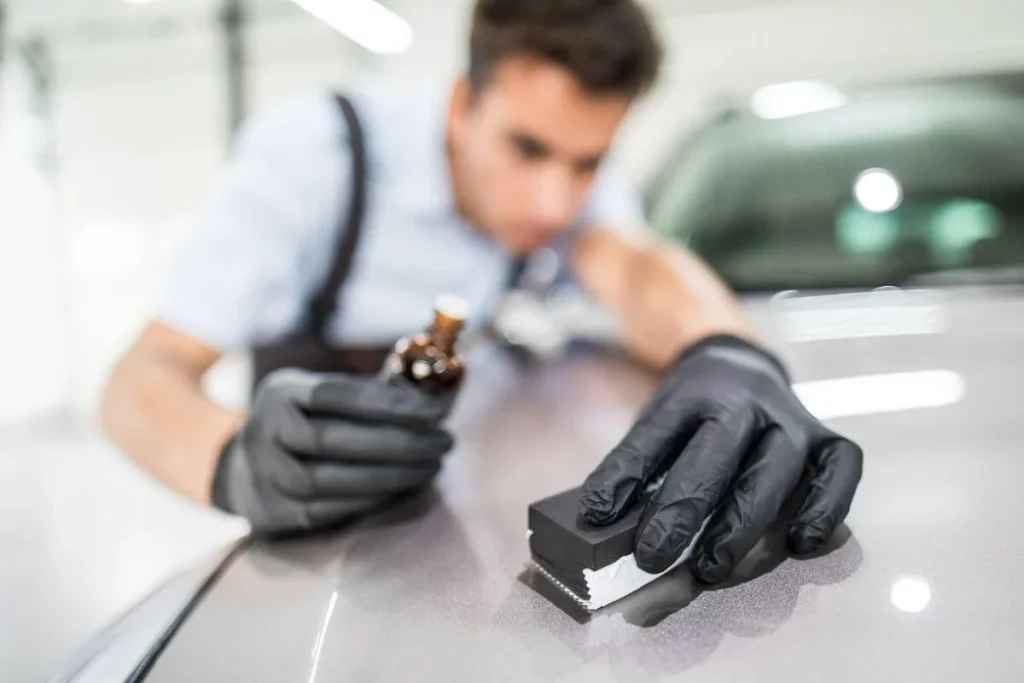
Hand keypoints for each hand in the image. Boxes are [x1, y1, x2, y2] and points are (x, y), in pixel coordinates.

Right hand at [212, 369, 453, 534]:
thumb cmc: (306, 424)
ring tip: (429, 468)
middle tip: (444, 443)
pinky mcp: (269, 511)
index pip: (338, 393)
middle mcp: (264, 429)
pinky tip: (399, 490)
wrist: (242, 469)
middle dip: (397, 442)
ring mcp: (262, 473)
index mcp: (282, 391)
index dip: (390, 402)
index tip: (437, 411)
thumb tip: (435, 396)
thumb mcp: (320, 397)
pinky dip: (365, 501)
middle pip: (332, 438)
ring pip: (325, 480)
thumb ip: (367, 394)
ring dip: (387, 476)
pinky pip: (322, 511)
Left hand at [579, 335, 862, 582]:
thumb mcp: (658, 421)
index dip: (622, 479)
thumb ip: (638, 467)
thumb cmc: (693, 410)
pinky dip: (824, 507)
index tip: (597, 517)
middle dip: (683, 510)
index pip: (653, 437)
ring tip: (711, 566)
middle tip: (653, 557)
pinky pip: (838, 469)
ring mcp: (789, 416)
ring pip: (774, 469)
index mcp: (691, 392)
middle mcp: (744, 399)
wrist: (740, 362)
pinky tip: (799, 543)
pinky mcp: (826, 435)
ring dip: (742, 523)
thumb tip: (603, 523)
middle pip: (715, 454)